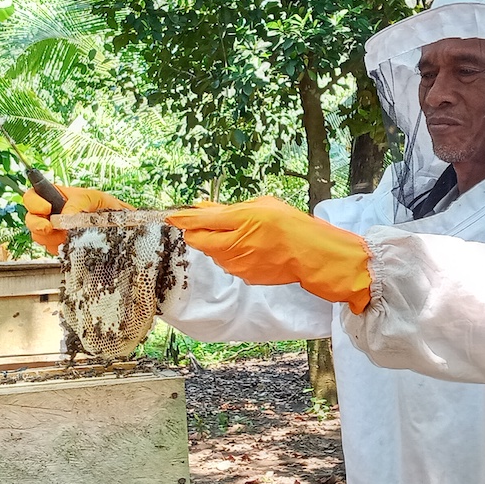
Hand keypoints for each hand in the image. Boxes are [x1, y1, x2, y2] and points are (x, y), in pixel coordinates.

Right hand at [23, 185, 133, 253]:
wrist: (121, 227)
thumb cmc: (106, 206)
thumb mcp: (94, 198)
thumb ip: (78, 204)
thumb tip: (65, 216)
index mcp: (55, 196)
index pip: (32, 196)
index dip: (34, 203)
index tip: (46, 208)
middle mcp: (51, 214)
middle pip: (30, 218)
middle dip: (37, 224)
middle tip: (50, 228)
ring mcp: (54, 231)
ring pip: (39, 236)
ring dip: (51, 237)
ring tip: (68, 235)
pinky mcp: (60, 246)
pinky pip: (51, 249)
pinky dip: (60, 248)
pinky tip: (72, 243)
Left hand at [166, 196, 371, 312]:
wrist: (312, 255)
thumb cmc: (290, 226)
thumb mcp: (260, 206)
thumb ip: (228, 209)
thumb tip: (202, 208)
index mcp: (237, 224)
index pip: (199, 223)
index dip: (183, 218)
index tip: (172, 216)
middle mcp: (232, 248)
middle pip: (200, 241)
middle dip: (200, 230)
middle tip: (212, 220)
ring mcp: (237, 266)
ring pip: (214, 253)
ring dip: (218, 243)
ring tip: (242, 232)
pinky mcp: (245, 277)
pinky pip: (229, 263)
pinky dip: (232, 254)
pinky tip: (251, 246)